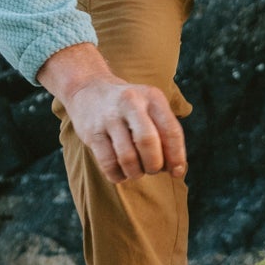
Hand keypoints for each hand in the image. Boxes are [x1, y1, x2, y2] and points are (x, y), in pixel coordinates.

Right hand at [39, 42, 187, 184]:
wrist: (88, 89)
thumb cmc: (130, 106)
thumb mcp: (151, 107)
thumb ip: (166, 133)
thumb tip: (176, 170)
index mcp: (152, 97)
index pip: (171, 131)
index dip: (176, 156)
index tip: (176, 172)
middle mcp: (131, 104)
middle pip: (148, 142)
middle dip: (154, 165)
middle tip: (153, 170)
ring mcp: (109, 118)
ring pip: (127, 157)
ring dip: (136, 173)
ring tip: (136, 172)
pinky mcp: (92, 133)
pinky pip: (108, 163)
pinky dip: (117, 175)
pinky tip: (121, 173)